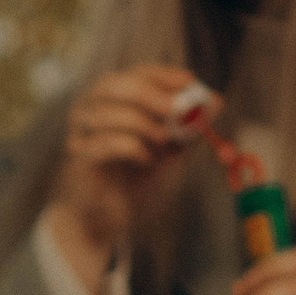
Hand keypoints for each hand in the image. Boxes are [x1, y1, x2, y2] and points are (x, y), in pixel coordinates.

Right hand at [45, 62, 206, 294]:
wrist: (106, 220)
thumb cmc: (134, 180)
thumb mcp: (170, 151)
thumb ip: (188, 127)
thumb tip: (216, 102)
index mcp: (114, 100)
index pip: (136, 74)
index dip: (163, 75)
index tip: (190, 82)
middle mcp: (90, 109)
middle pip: (113, 85)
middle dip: (148, 93)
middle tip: (175, 107)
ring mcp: (80, 133)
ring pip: (108, 113)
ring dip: (143, 125)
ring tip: (163, 143)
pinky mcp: (79, 158)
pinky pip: (105, 143)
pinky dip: (133, 148)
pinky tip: (147, 161)